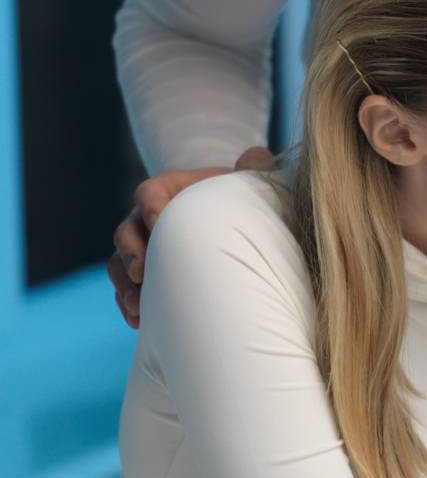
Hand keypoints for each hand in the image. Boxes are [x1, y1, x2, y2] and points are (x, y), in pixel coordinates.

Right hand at [107, 145, 274, 328]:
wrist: (229, 222)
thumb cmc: (238, 200)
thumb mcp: (246, 183)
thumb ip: (253, 169)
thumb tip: (257, 156)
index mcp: (169, 191)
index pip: (149, 192)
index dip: (150, 205)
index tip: (159, 222)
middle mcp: (146, 219)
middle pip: (125, 232)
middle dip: (131, 253)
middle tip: (143, 272)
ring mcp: (140, 248)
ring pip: (118, 264)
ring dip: (125, 285)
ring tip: (138, 305)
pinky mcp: (143, 275)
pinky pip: (125, 289)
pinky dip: (129, 303)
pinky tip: (140, 322)